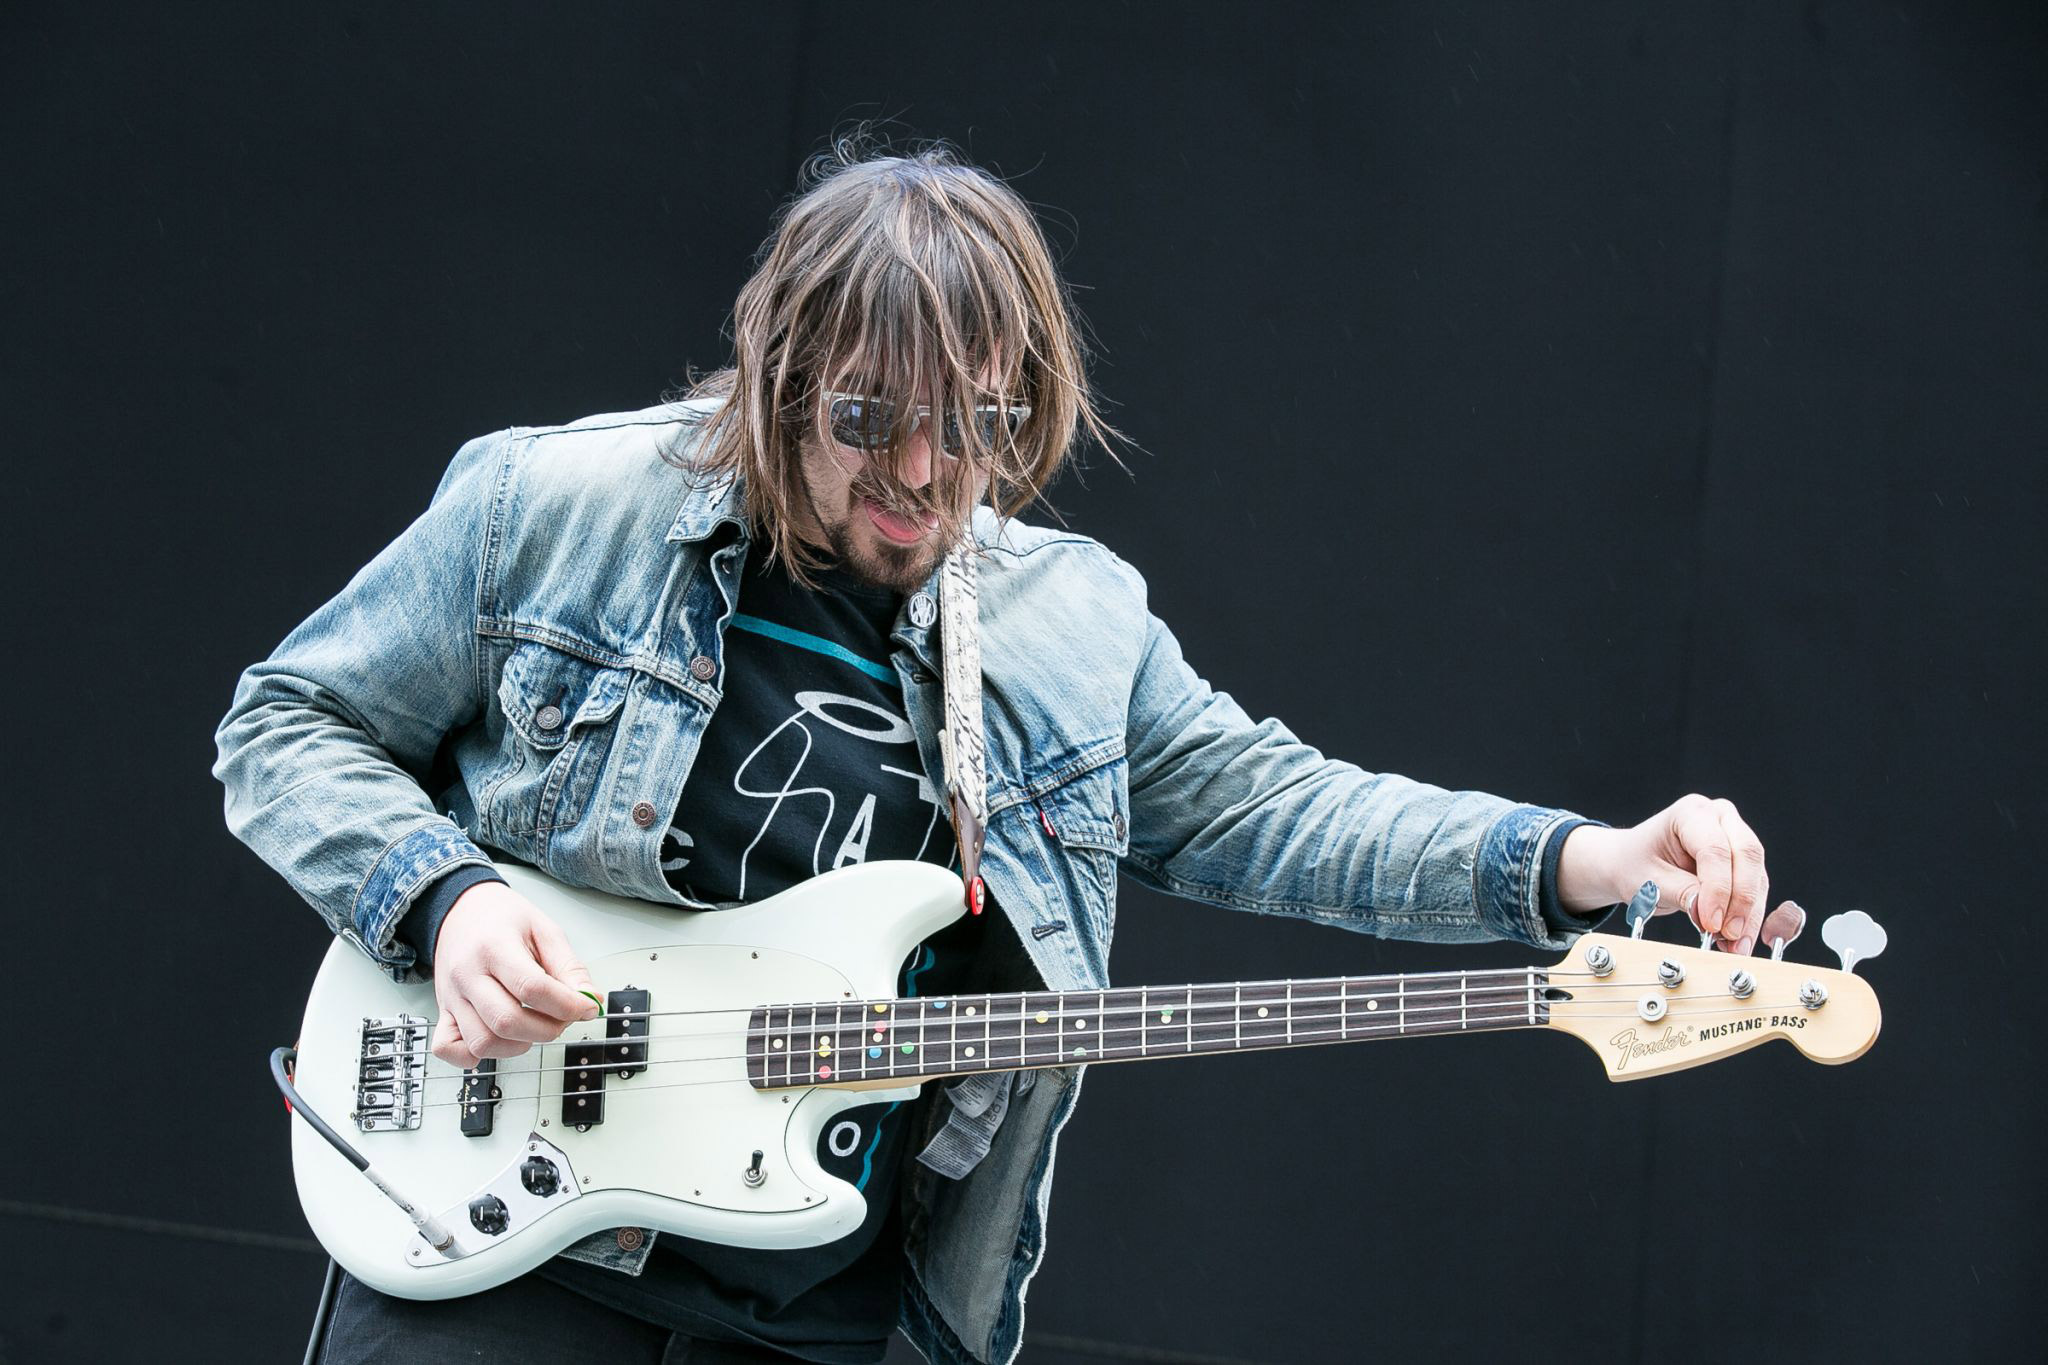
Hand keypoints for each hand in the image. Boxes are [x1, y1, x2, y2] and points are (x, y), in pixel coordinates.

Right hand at [427, 880, 601, 1067]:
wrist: (461, 910)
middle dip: (548, 1029)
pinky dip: (474, 1056)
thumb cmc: (503, 918)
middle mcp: (467, 975)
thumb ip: (569, 965)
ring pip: (482, 1041)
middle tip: (563, 1018)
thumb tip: (590, 999)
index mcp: (494, 947)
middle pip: (507, 1021)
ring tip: (534, 1027)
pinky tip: (499, 1040)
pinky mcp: (444, 1011)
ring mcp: (452, 997)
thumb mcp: (544, 929)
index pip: (532, 988)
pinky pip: (449, 1049)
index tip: (587, 1008)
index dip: (567, 1006)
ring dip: (518, 1045)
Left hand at [1556, 794, 1789, 955]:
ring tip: (1735, 946)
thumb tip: (1712, 918)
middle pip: (1746, 857)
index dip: (1718, 889)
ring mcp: (1736, 837)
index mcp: (1691, 812)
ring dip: (1749, 915)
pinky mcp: (1743, 861)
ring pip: (1756, 876)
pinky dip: (1749, 916)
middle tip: (1730, 936)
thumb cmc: (1635, 864)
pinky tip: (1737, 940)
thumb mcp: (1649, 881)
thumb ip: (1682, 894)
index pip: (1715, 850)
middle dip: (1742, 902)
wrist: (1631, 863)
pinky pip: (1756, 889)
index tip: (1712, 923)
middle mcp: (1720, 818)